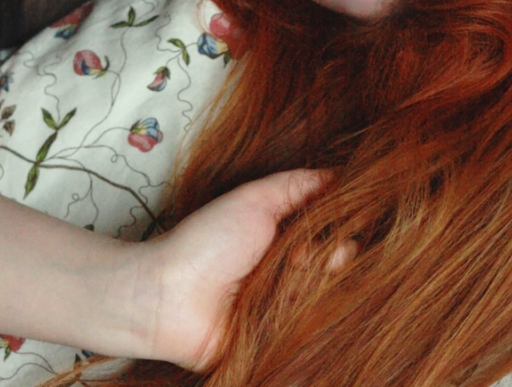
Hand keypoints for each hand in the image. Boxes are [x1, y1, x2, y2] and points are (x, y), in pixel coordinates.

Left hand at [141, 169, 327, 369]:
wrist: (169, 297)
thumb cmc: (207, 242)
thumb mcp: (254, 200)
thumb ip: (296, 185)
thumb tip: (337, 174)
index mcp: (280, 235)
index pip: (327, 229)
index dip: (338, 223)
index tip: (342, 218)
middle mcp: (286, 268)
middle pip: (334, 261)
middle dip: (335, 253)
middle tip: (308, 253)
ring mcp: (285, 304)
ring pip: (328, 292)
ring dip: (319, 280)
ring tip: (294, 272)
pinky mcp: (281, 337)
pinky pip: (313, 327)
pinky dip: (312, 313)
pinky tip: (298, 301)